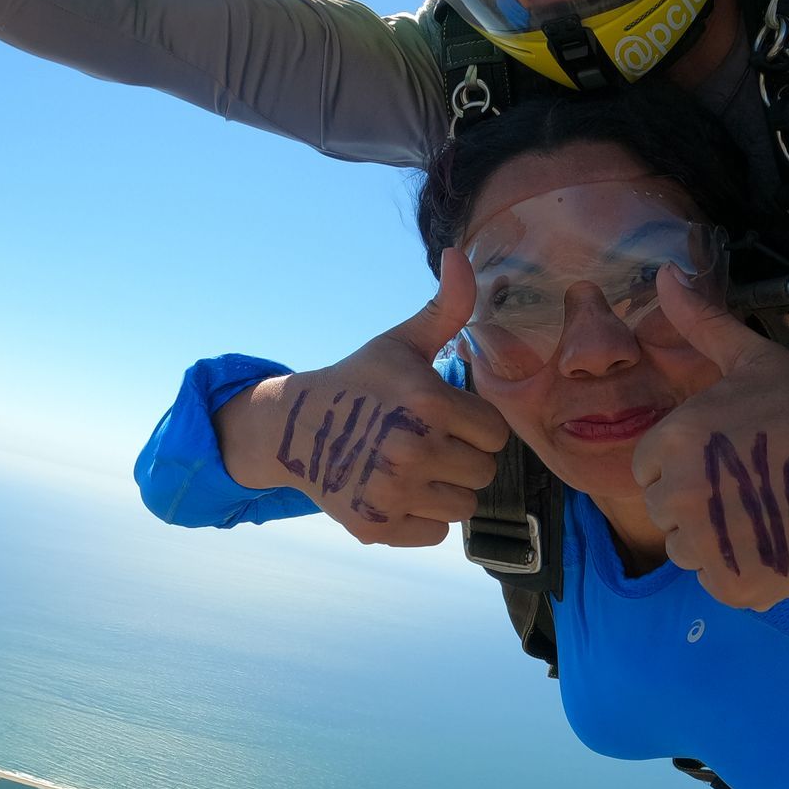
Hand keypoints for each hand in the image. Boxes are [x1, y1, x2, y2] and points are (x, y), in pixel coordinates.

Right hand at [218, 250, 510, 547]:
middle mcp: (413, 451)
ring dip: (445, 490)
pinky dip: (422, 518)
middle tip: (428, 443)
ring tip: (415, 467)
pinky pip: (435, 534)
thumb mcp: (401, 342)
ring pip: (464, 507)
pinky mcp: (377, 525)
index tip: (445, 417)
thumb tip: (462, 253)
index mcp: (428, 404)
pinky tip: (399, 491)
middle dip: (462, 457)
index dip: (473, 424)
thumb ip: (445, 307)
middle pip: (483, 472)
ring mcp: (393, 492)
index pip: (494, 433)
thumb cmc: (360, 381)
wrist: (295, 427)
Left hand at [633, 269, 788, 609]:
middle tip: (754, 487)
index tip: (730, 458)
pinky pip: (715, 582)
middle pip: (664, 511)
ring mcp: (707, 544)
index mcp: (675, 438)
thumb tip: (663, 273)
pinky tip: (777, 543)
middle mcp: (680, 493)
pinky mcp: (735, 585)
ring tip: (766, 514)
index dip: (686, 463)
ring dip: (716, 540)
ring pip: (686, 550)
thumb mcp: (756, 360)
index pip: (648, 467)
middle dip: (699, 502)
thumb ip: (702, 321)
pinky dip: (741, 571)